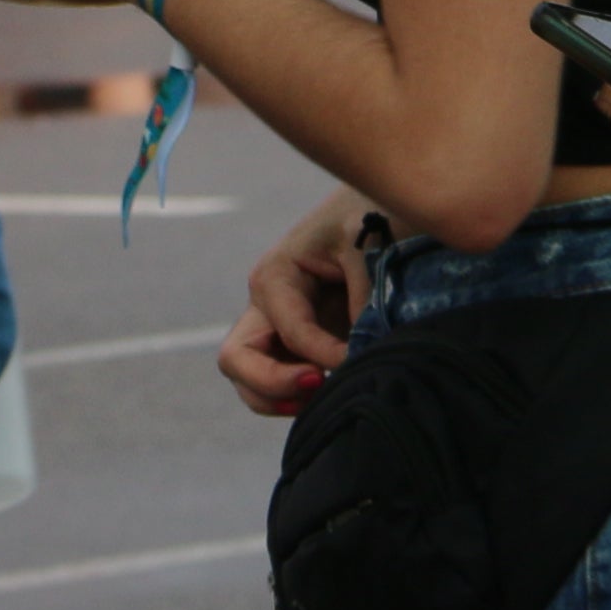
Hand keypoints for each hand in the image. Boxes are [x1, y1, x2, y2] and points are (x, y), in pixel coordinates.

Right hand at [223, 193, 367, 418]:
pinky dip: (293, 400)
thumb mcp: (366, 248)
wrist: (374, 209)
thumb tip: (363, 351)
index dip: (323, 354)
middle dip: (272, 383)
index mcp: (274, 276)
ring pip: (248, 382)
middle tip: (319, 384)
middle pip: (237, 361)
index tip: (356, 361)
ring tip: (324, 396)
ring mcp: (272, 330)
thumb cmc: (365, 220)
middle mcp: (264, 306)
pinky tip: (329, 394)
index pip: (290, 331)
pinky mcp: (291, 346)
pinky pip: (275, 386)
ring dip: (279, 399)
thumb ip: (364, 298)